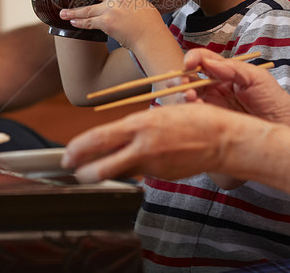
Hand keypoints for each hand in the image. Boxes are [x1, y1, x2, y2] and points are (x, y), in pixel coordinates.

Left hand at [58, 0, 164, 48]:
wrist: (150, 35)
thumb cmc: (150, 22)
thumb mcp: (142, 2)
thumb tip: (122, 4)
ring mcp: (110, 9)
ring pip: (86, 9)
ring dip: (72, 12)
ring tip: (62, 13)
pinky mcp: (106, 22)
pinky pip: (89, 22)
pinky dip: (80, 23)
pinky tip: (73, 23)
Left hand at [62, 102, 238, 182]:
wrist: (223, 140)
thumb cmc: (195, 118)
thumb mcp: (160, 113)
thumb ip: (136, 128)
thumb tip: (117, 137)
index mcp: (140, 125)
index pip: (99, 139)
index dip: (77, 149)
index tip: (66, 155)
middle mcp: (142, 147)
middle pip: (101, 167)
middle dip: (82, 171)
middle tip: (72, 170)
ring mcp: (152, 165)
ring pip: (119, 171)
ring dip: (104, 172)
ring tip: (92, 170)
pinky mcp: (161, 177)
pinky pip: (140, 172)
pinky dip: (132, 168)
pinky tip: (135, 161)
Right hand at [181, 49, 289, 126]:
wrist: (284, 127)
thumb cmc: (274, 100)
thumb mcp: (256, 78)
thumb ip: (233, 68)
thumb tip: (208, 62)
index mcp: (225, 72)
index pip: (203, 60)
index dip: (193, 59)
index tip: (190, 64)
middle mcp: (215, 87)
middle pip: (190, 78)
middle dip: (182, 79)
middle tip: (185, 85)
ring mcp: (213, 104)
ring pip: (189, 96)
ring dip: (185, 95)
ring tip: (191, 98)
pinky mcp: (213, 121)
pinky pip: (196, 114)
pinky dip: (192, 111)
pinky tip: (198, 110)